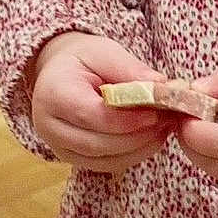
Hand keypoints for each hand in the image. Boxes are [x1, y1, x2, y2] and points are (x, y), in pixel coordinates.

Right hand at [30, 32, 173, 172]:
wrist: (59, 73)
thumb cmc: (82, 59)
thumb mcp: (104, 52)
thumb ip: (130, 69)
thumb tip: (161, 85)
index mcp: (53, 94)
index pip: (90, 115)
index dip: (125, 119)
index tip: (156, 112)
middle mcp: (49, 126)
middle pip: (97, 143)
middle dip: (137, 136)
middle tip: (167, 120)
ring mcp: (58, 146)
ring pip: (103, 160)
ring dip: (139, 148)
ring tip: (164, 127)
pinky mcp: (72, 157)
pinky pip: (105, 165)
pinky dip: (132, 155)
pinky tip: (152, 138)